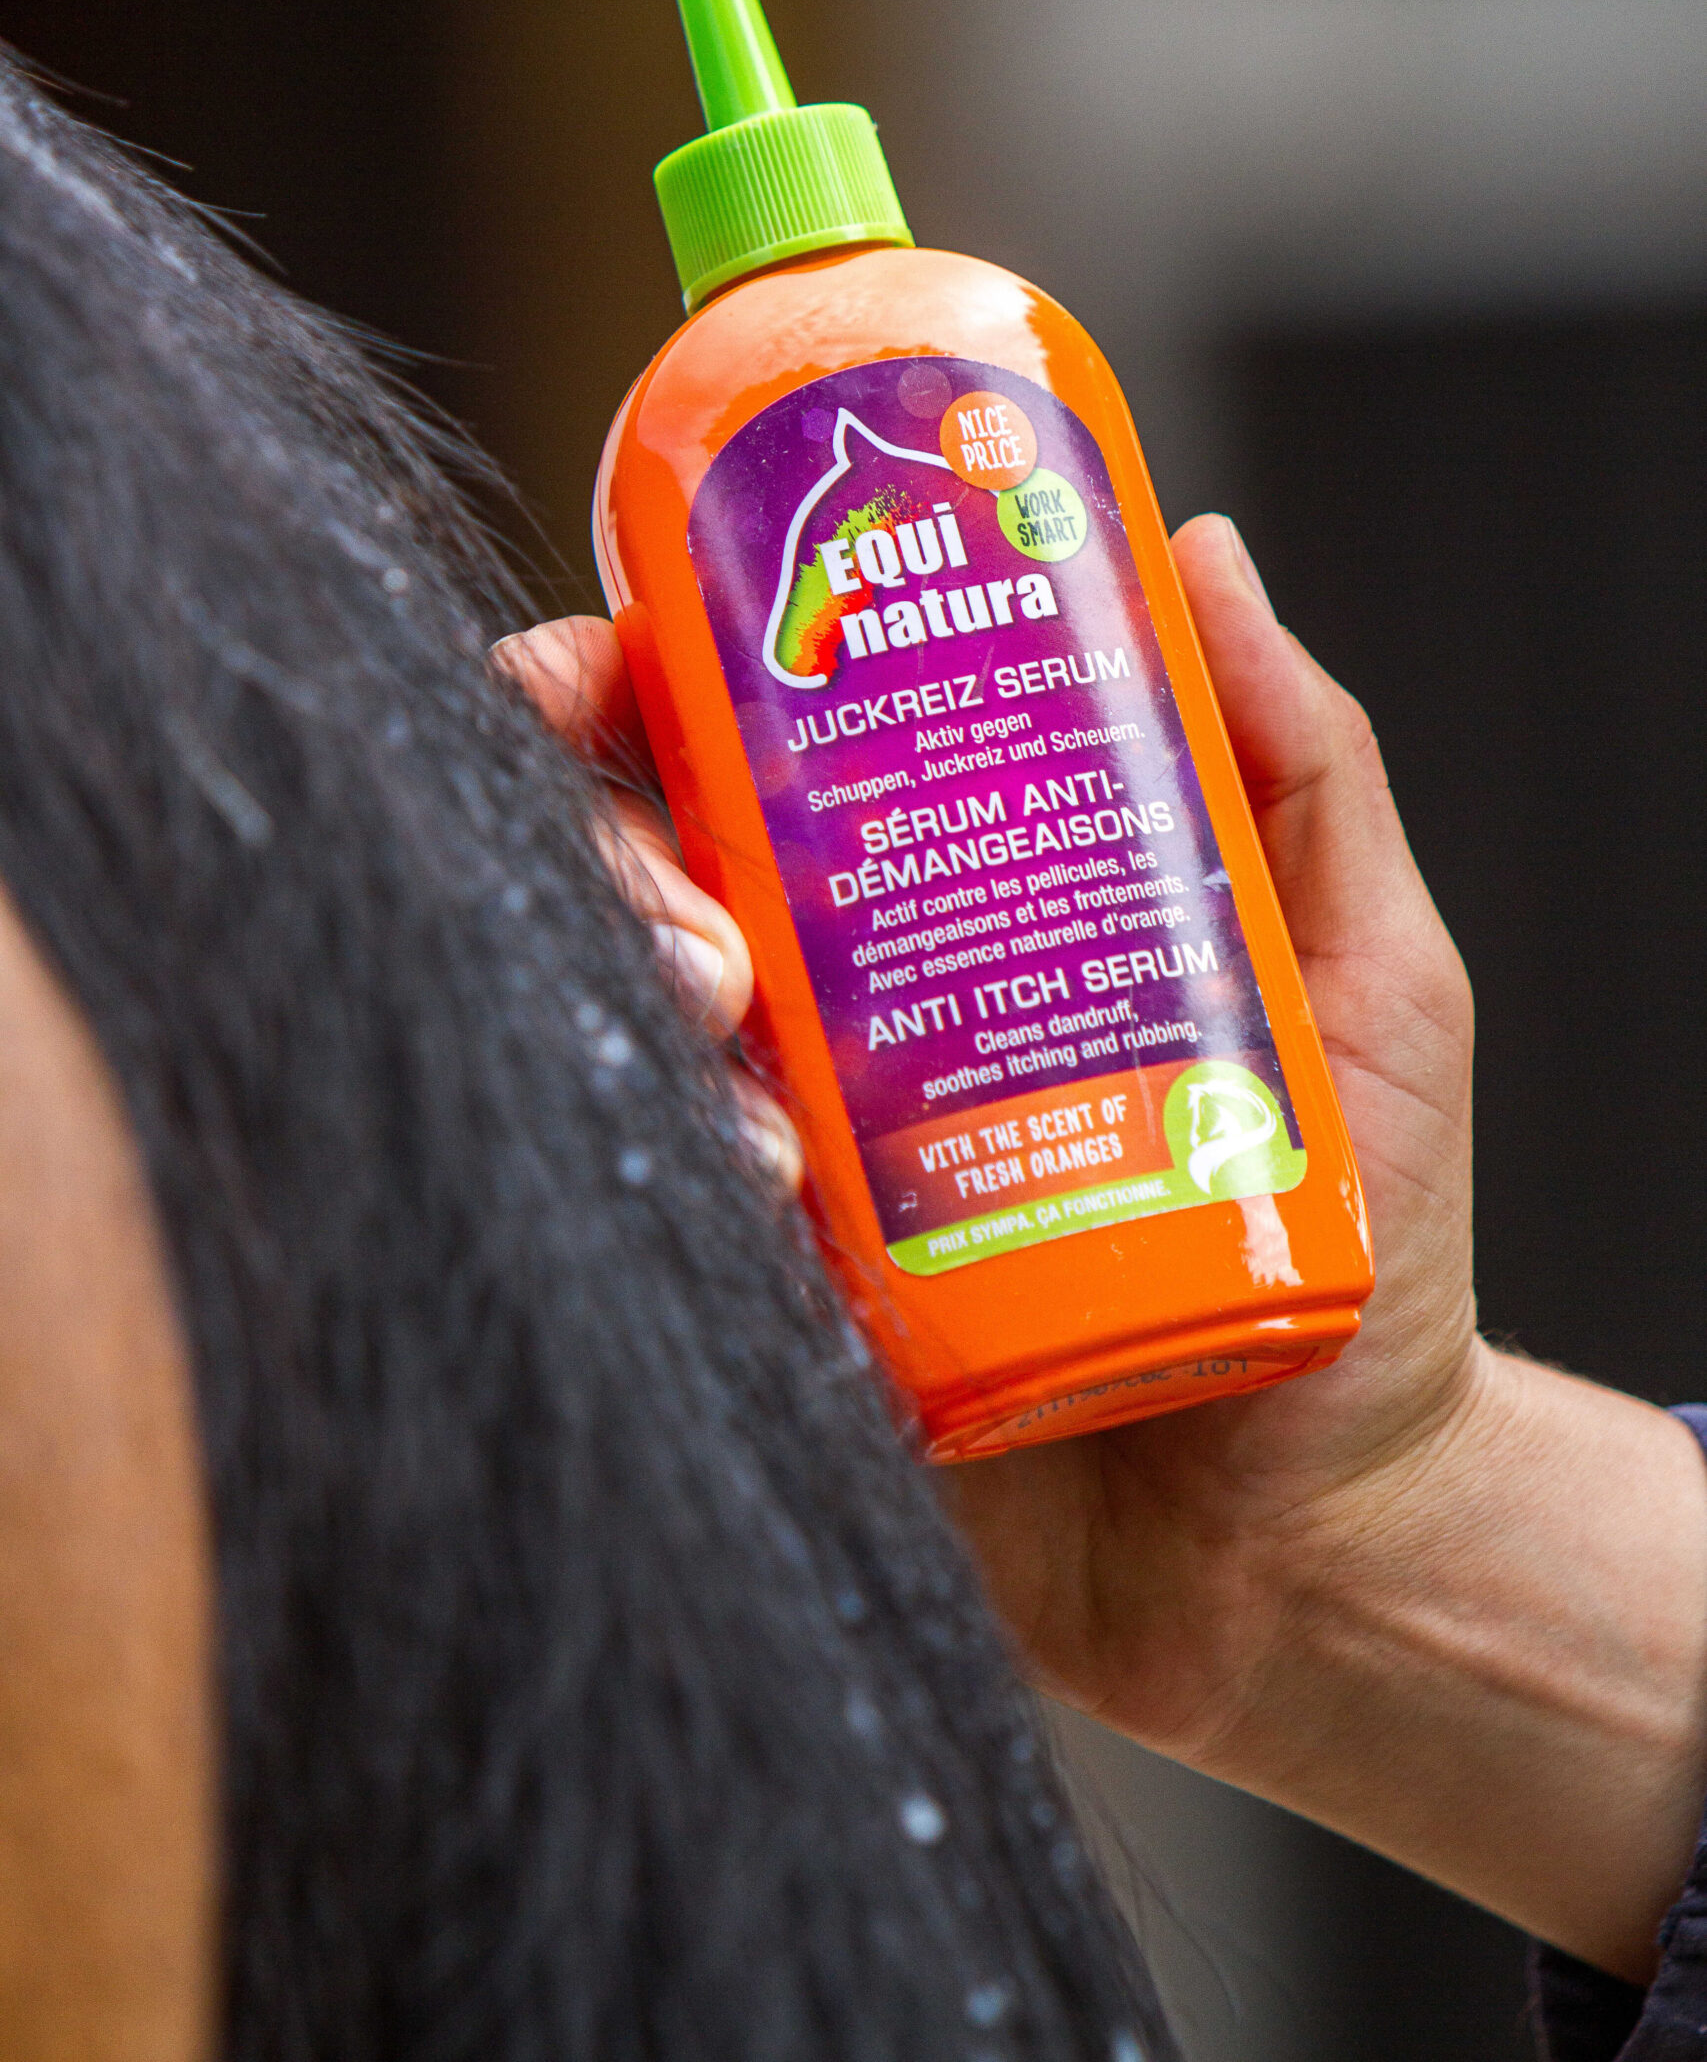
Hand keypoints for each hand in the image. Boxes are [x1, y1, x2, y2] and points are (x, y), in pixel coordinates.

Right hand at [497, 530, 1706, 1978]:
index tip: (620, 656)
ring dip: (639, 999)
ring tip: (731, 1032)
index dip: (644, 683)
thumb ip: (1302, 762)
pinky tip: (764, 1187)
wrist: (1337, 1532)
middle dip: (608, 846)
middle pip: (644, 873)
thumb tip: (1196, 548)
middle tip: (699, 911)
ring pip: (632, 1032)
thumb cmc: (1373, 1240)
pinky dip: (687, 1171)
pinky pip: (675, 1214)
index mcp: (947, 904)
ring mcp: (806, 1165)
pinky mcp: (791, 1313)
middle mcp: (846, 1018)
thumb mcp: (1372, 974)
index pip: (750, 752)